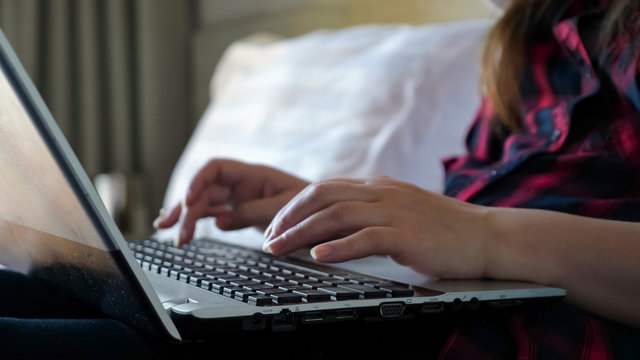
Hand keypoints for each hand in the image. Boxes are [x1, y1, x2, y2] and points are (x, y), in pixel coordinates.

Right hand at [154, 159, 308, 245]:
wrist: (327, 215)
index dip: (198, 181)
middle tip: (178, 234)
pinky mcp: (241, 210)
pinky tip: (183, 227)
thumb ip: (254, 213)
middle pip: (205, 189)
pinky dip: (198, 219)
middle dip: (187, 208)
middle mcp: (243, 183)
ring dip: (186, 215)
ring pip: (205, 201)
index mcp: (253, 174)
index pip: (216, 168)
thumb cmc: (312, 207)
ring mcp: (240, 196)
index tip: (188, 200)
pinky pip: (213, 211)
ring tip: (167, 231)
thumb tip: (221, 221)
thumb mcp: (285, 209)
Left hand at [263, 176, 490, 278]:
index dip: (294, 207)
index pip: (325, 188)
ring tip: (280, 249)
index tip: (276, 227)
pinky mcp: (407, 235)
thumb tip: (328, 230)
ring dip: (302, 233)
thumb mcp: (400, 212)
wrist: (487, 235)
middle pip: (322, 195)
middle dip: (288, 217)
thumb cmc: (442, 229)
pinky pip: (365, 237)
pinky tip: (318, 257)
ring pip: (336, 215)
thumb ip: (368, 213)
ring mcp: (395, 211)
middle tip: (268, 239)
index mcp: (378, 186)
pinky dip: (338, 247)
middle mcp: (382, 192)